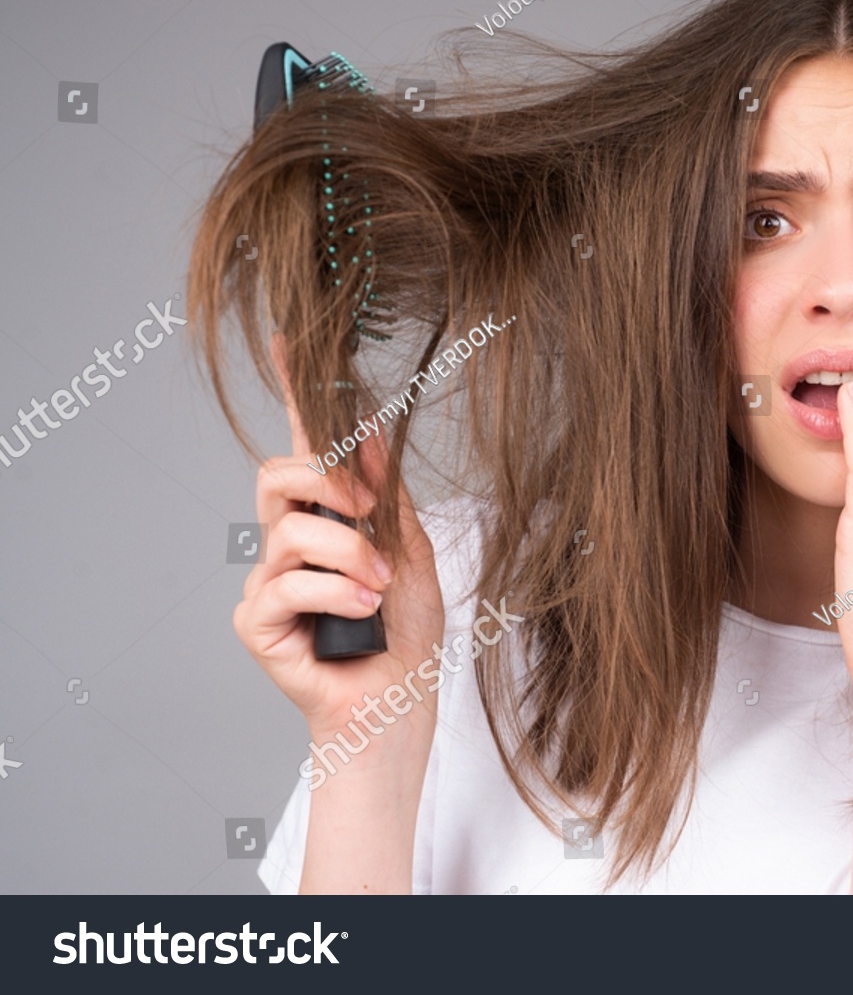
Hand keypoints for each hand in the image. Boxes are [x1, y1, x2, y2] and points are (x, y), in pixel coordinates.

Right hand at [233, 343, 444, 743]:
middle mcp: (288, 538)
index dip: (295, 393)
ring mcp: (268, 579)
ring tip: (380, 588)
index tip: (292, 338)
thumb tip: (372, 433)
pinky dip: (334, 594)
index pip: (302, 444)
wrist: (401, 699)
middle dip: (329, 484)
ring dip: (348, 555)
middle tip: (371, 515)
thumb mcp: (411, 551)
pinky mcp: (257, 620)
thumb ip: (386, 497)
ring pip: (289, 530)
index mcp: (327, 514)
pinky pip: (285, 583)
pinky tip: (360, 615)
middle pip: (277, 474)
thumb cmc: (407, 631)